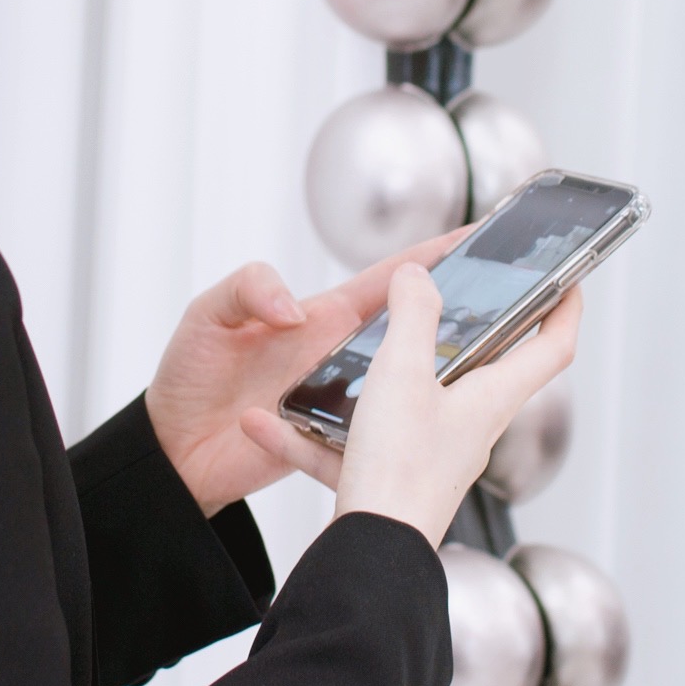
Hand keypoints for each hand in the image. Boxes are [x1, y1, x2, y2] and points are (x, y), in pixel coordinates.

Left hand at [145, 227, 470, 514]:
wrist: (171, 451)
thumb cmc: (186, 376)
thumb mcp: (207, 314)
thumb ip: (249, 288)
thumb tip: (293, 306)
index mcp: (321, 314)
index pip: (390, 276)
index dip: (436, 253)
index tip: (481, 234)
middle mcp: (341, 352)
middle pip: (415, 325)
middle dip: (463, 308)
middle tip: (513, 298)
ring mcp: (343, 397)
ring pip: (409, 383)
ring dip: (444, 375)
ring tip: (494, 365)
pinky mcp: (337, 440)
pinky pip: (379, 434)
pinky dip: (404, 433)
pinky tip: (429, 433)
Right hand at [259, 262, 580, 547]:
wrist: (372, 555)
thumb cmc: (400, 470)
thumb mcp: (405, 373)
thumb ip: (414, 315)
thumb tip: (418, 276)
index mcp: (491, 399)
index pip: (552, 346)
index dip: (565, 308)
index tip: (567, 280)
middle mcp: (470, 428)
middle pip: (484, 371)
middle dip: (469, 333)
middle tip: (450, 299)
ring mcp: (433, 456)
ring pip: (408, 404)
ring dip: (375, 379)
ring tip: (339, 357)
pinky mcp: (394, 480)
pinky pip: (357, 445)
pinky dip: (318, 434)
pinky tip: (274, 424)